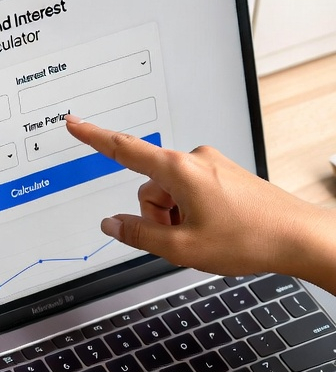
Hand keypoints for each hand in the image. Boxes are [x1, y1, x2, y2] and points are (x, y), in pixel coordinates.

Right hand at [65, 117, 335, 290]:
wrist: (297, 238)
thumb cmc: (249, 239)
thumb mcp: (182, 247)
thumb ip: (139, 235)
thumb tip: (112, 225)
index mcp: (179, 170)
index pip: (124, 150)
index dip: (94, 137)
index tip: (74, 124)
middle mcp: (195, 160)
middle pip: (150, 188)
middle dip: (157, 216)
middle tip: (183, 240)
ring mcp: (212, 166)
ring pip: (171, 194)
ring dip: (176, 218)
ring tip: (205, 237)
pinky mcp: (224, 175)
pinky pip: (191, 193)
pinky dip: (193, 214)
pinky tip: (216, 230)